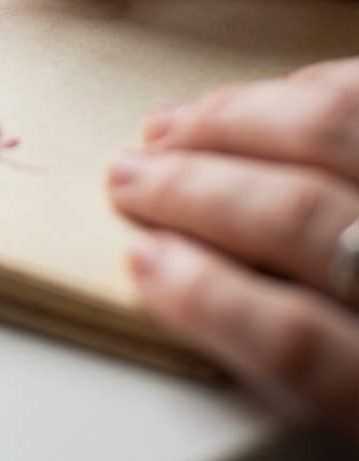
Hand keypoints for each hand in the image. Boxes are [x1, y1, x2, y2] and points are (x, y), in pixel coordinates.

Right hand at [108, 59, 358, 437]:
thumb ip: (313, 375)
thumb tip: (195, 305)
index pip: (302, 348)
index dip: (210, 304)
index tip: (139, 267)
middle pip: (303, 222)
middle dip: (197, 195)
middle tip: (123, 180)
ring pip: (338, 131)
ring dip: (237, 123)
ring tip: (168, 129)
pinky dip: (313, 85)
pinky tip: (269, 95)